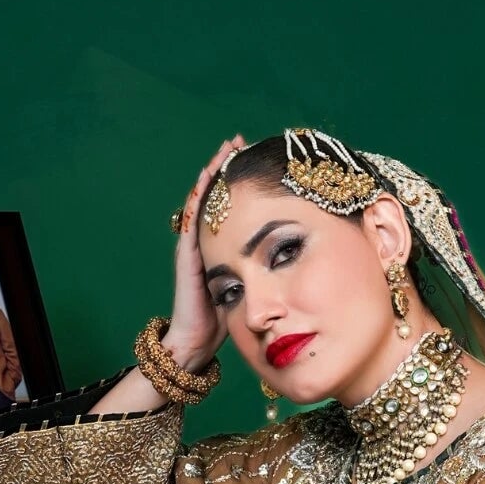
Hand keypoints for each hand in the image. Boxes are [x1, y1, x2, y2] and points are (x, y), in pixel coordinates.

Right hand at [164, 133, 246, 373]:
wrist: (197, 341)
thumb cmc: (225, 319)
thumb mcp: (252, 286)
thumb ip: (266, 271)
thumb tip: (298, 258)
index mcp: (221, 246)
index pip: (231, 206)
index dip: (242, 183)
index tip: (256, 158)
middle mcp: (205, 241)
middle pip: (215, 196)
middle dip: (226, 168)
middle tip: (238, 142)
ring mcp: (192, 245)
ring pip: (201, 201)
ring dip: (211, 175)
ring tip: (223, 151)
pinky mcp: (186, 255)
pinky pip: (191, 219)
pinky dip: (198, 198)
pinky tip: (205, 181)